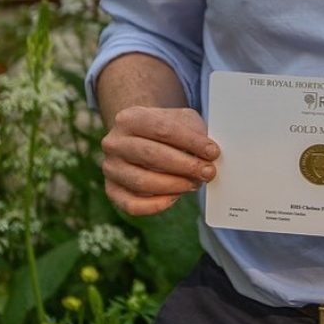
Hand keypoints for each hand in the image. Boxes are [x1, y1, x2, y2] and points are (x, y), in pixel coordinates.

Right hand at [100, 106, 219, 215]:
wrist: (140, 137)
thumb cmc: (166, 128)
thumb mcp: (181, 119)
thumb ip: (194, 132)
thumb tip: (209, 155)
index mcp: (130, 118)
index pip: (163, 129)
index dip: (191, 142)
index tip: (213, 152)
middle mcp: (114, 142)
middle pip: (152, 155)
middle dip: (186, 166)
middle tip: (208, 172)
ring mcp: (110, 168)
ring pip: (142, 182)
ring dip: (175, 185)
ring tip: (195, 183)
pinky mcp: (111, 190)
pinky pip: (132, 205)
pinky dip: (156, 205)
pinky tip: (175, 197)